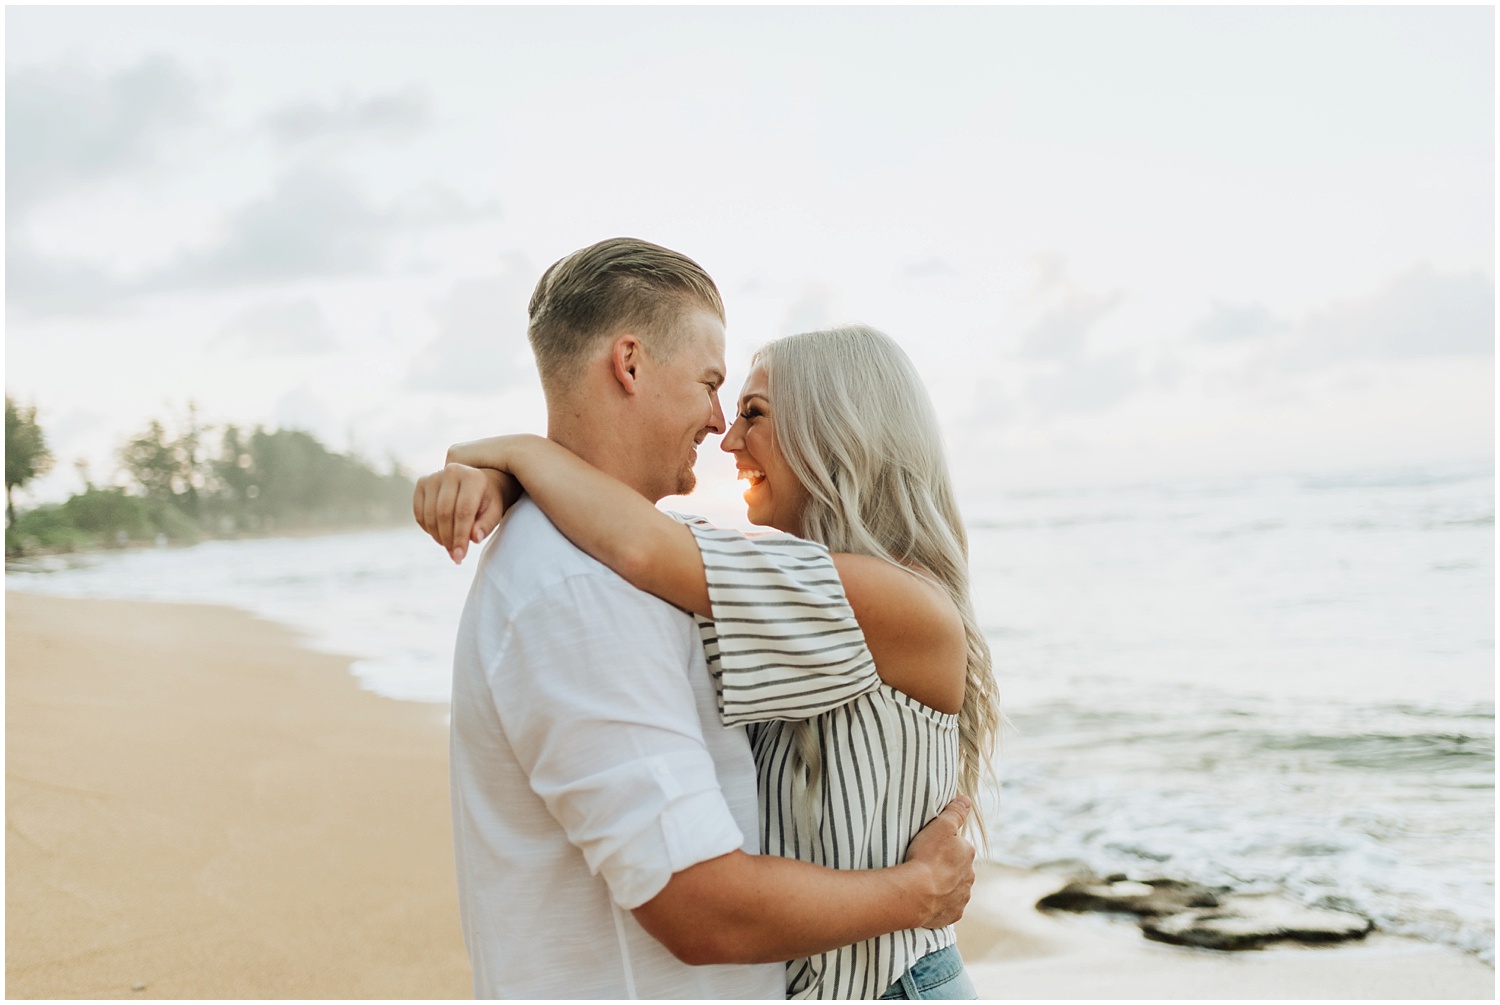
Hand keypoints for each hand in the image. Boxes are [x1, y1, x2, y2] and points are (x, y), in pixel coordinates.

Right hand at [412, 462, 520, 561]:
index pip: (464, 511)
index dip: (460, 537)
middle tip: (455, 556)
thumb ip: (486, 525)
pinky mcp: (422, 483)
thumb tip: (475, 538)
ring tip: (449, 546)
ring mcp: (434, 476)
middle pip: (444, 513)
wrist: (476, 484)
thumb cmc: (487, 501)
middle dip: (448, 539)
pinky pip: (419, 512)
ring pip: (429, 514)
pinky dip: (427, 528)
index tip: (460, 556)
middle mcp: (452, 472)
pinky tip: (439, 535)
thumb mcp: (494, 512)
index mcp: (473, 477)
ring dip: (437, 536)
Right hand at [902, 796, 975, 928]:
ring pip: (954, 889)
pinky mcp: (952, 915)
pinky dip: (939, 904)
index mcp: (968, 854)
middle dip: (946, 867)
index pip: (959, 846)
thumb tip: (966, 800)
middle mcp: (970, 877)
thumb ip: (955, 812)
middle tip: (925, 865)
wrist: (916, 893)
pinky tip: (926, 900)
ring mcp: (961, 898)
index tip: (930, 848)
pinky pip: (947, 908)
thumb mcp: (941, 826)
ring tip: (923, 883)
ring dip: (943, 886)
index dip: (944, 846)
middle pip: (958, 869)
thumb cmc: (926, 856)